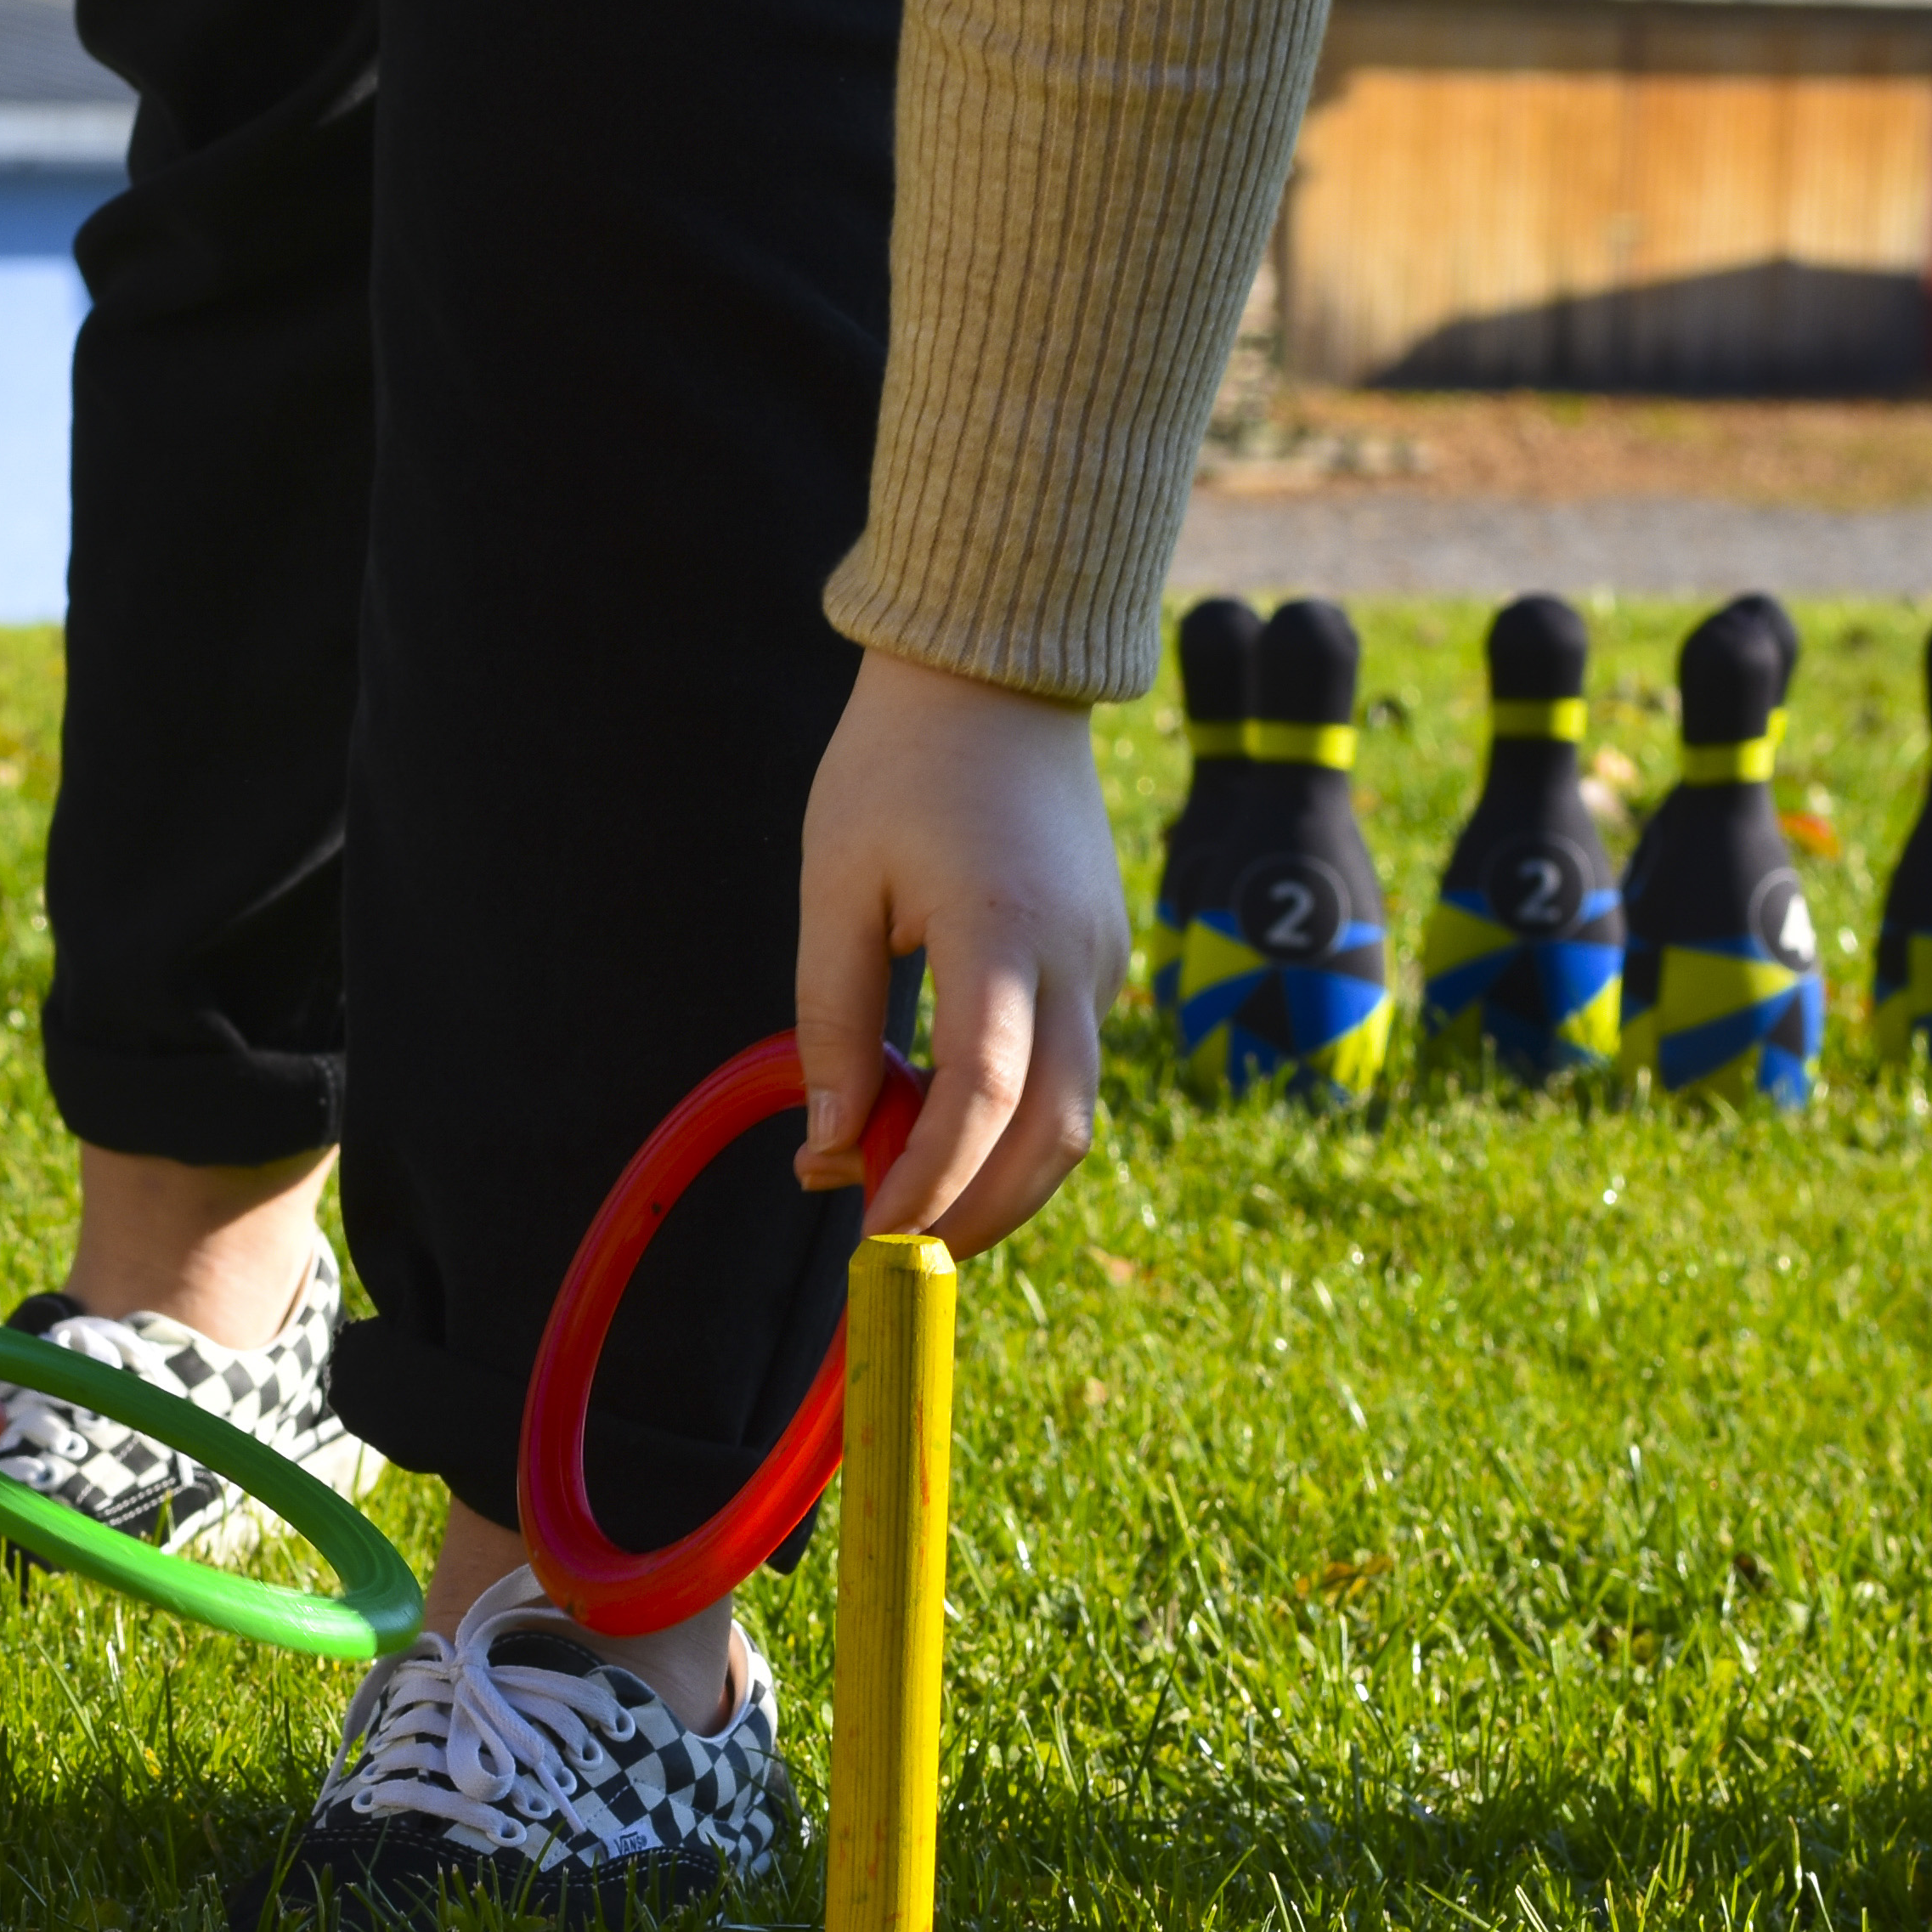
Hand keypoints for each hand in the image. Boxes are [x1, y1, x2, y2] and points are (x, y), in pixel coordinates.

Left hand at [789, 647, 1126, 1254]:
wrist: (997, 678)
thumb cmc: (896, 768)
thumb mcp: (835, 885)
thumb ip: (831, 1019)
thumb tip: (826, 1148)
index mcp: (1002, 930)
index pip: (982, 1096)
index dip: (930, 1182)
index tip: (870, 1232)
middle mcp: (1076, 957)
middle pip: (1054, 1135)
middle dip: (977, 1214)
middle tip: (895, 1253)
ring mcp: (1104, 962)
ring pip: (1075, 1117)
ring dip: (1001, 1182)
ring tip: (910, 1205)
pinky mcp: (1104, 961)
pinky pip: (1073, 1072)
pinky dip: (1014, 1128)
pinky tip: (941, 1134)